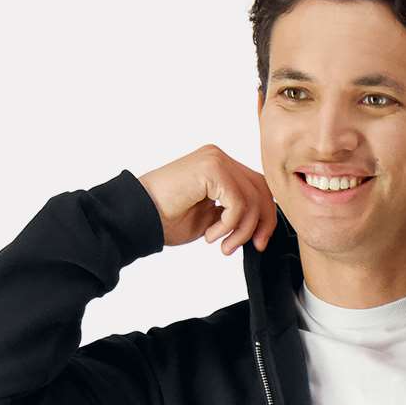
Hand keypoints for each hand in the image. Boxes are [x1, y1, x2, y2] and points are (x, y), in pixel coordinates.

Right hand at [137, 145, 277, 252]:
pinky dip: (228, 225)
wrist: (139, 217)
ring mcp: (215, 159)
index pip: (259, 187)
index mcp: (220, 166)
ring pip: (252, 198)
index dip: (266, 216)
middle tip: (253, 246)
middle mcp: (219, 158)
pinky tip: (209, 235)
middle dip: (262, 223)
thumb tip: (262, 226)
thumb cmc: (167, 218)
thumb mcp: (211, 218)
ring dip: (241, 230)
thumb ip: (235, 214)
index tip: (259, 243)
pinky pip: (237, 202)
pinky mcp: (211, 168)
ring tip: (221, 245)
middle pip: (262, 189)